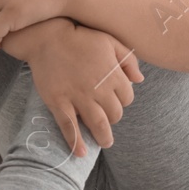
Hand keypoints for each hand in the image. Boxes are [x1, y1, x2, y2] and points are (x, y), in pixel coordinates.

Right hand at [20, 22, 142, 156]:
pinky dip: (76, 142)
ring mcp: (78, 97)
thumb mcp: (110, 41)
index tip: (114, 100)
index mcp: (112, 75)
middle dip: (113, 118)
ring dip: (103, 137)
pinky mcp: (58, 102)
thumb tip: (140, 80)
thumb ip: (128, 60)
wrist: (48, 36)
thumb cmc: (81, 38)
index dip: (123, 101)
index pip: (127, 98)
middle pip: (114, 114)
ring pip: (97, 124)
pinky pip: (69, 127)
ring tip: (105, 142)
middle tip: (108, 119)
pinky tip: (81, 153)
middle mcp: (98, 89)